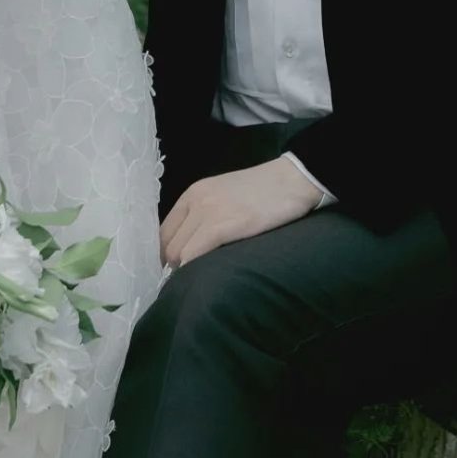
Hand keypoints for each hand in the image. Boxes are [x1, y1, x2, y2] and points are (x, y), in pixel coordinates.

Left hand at [159, 158, 321, 266]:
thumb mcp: (225, 196)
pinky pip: (193, 254)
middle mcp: (195, 201)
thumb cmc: (264, 191)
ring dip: (186, 270)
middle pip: (167, 245)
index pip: (163, 231)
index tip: (177, 269)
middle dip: (176, 265)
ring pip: (177, 253)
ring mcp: (207, 212)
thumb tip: (191, 244)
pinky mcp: (222, 225)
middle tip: (192, 278)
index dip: (166, 253)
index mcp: (193, 193)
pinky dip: (195, 269)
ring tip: (203, 278)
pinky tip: (208, 275)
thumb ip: (205, 214)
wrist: (293, 179)